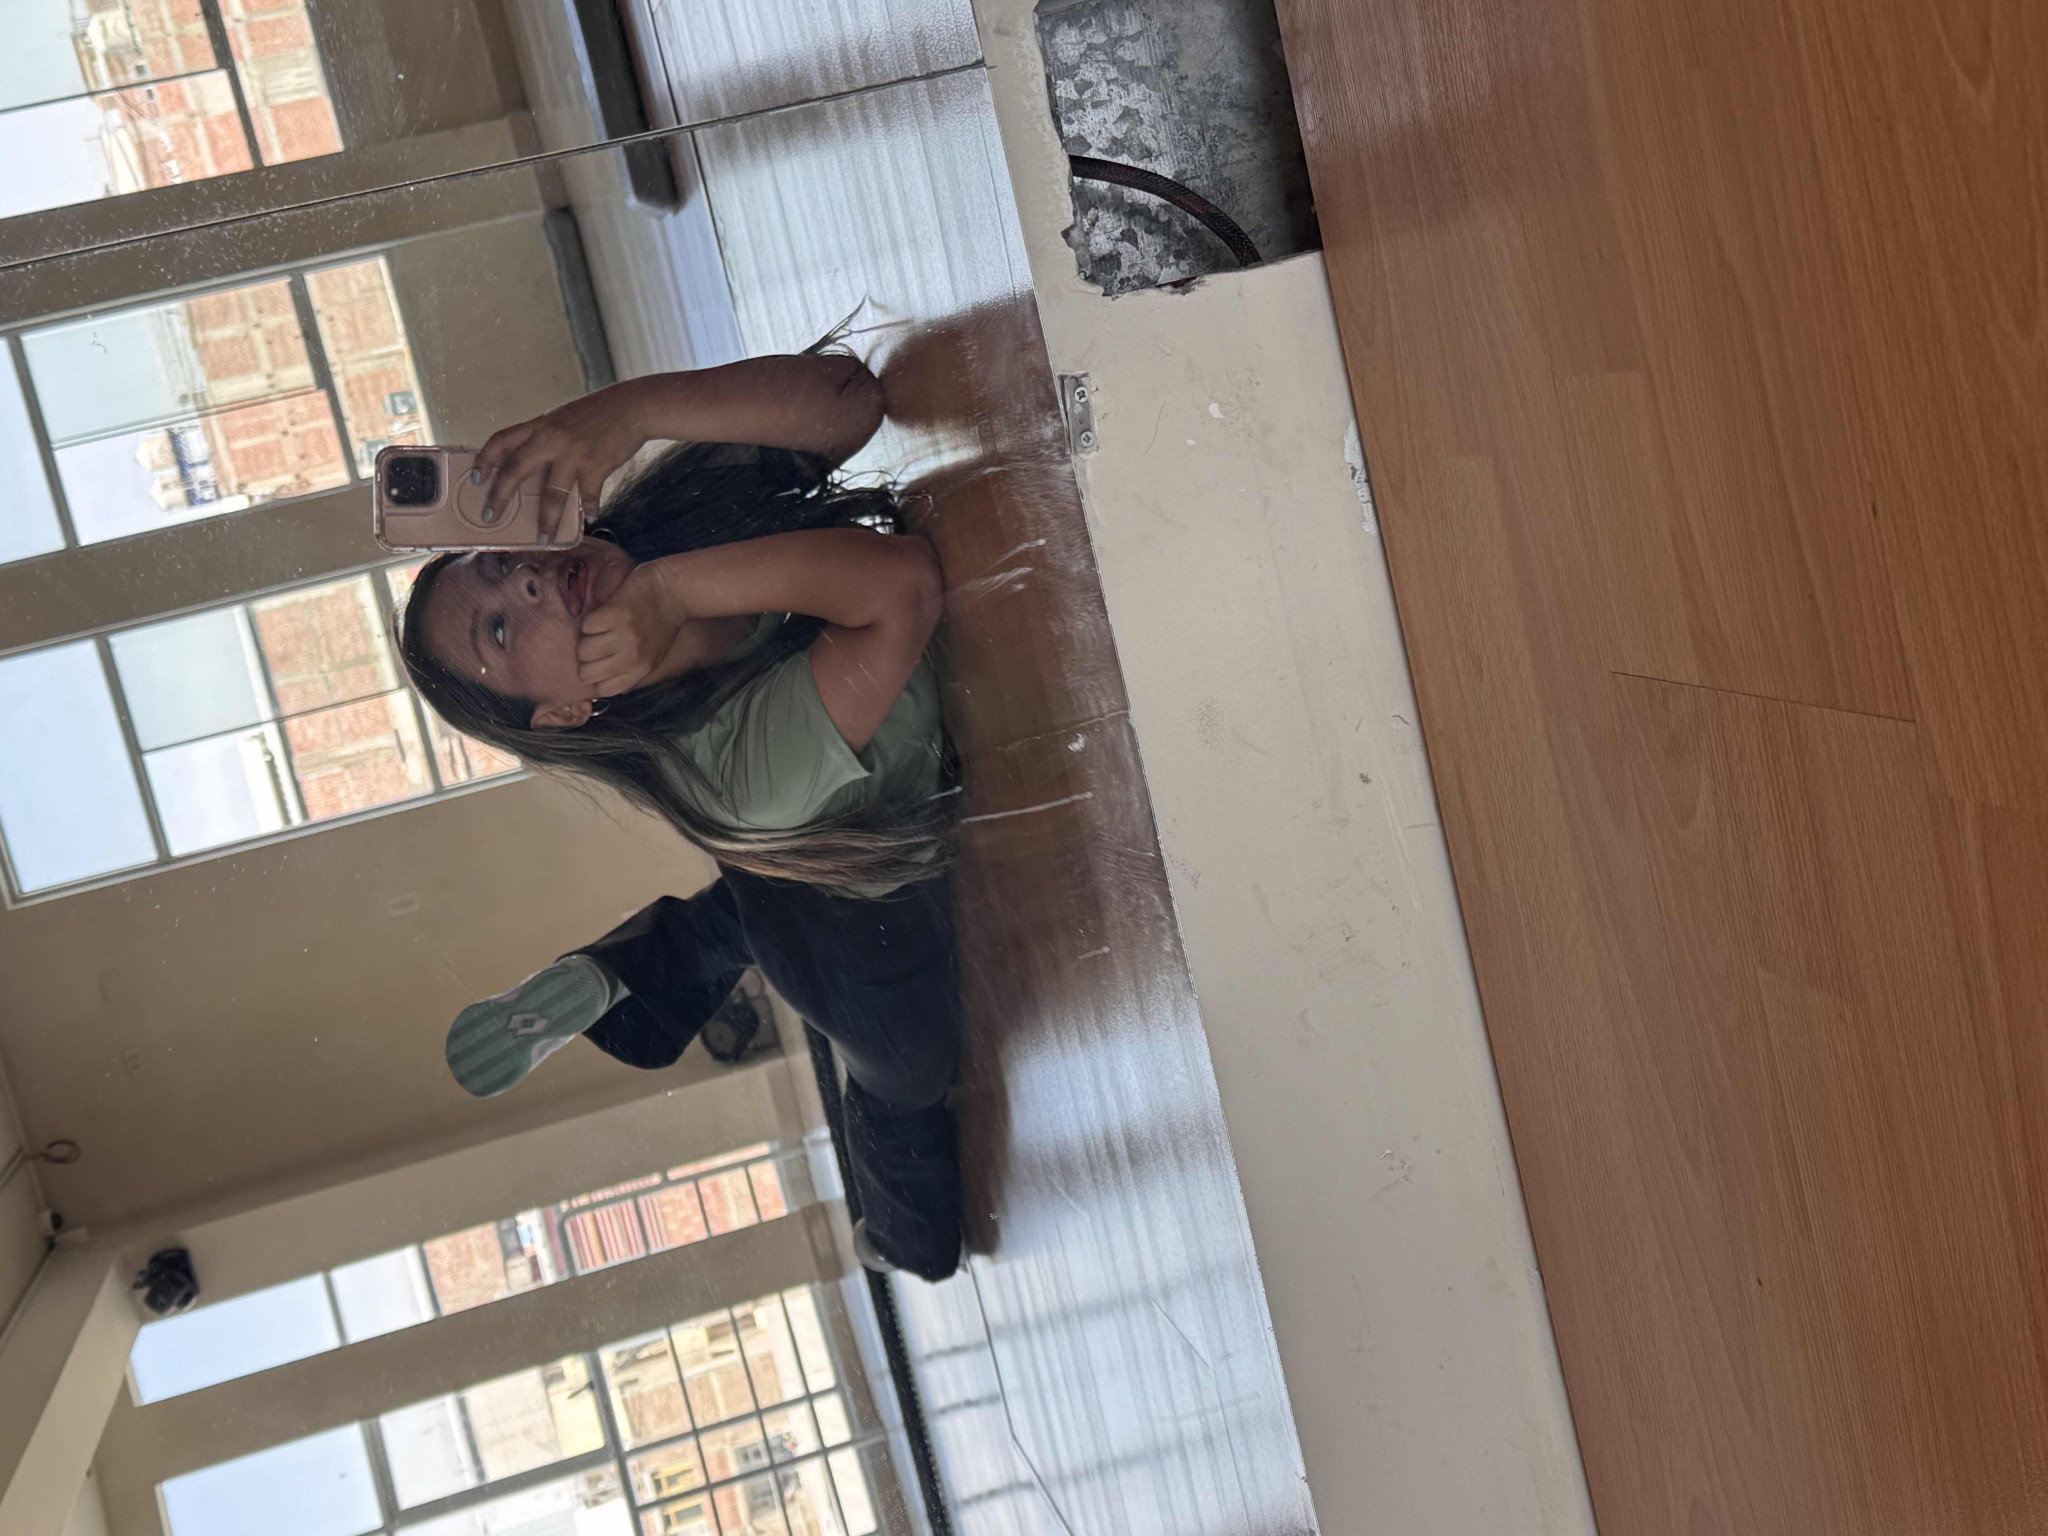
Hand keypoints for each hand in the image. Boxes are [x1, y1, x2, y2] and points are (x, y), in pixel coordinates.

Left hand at [475, 383, 652, 538]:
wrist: (633, 407)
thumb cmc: (599, 412)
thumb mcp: (563, 419)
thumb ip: (546, 437)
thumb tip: (534, 463)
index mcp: (540, 425)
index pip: (501, 440)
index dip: (484, 459)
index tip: (475, 478)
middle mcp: (551, 439)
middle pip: (515, 470)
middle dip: (499, 496)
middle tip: (490, 516)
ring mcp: (573, 454)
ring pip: (551, 494)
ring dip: (546, 519)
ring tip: (543, 537)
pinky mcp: (596, 466)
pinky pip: (587, 496)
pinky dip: (589, 509)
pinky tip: (590, 517)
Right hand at [577, 566, 683, 697]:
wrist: (674, 591)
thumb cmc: (661, 623)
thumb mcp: (651, 656)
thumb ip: (629, 670)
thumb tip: (599, 677)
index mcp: (640, 670)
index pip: (603, 689)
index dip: (596, 675)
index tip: (600, 661)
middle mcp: (632, 658)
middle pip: (586, 673)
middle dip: (587, 658)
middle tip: (597, 642)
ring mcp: (624, 636)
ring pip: (582, 650)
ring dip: (586, 638)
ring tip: (601, 628)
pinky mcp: (616, 614)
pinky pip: (586, 626)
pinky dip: (592, 619)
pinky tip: (605, 614)